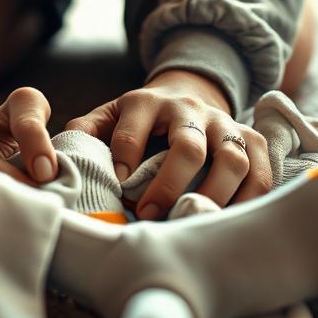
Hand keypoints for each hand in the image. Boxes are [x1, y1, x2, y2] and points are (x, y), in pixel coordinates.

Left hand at [66, 69, 270, 218]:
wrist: (187, 94)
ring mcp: (224, 123)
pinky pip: (261, 172)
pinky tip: (228, 222)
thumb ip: (86, 133)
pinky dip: (249, 201)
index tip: (118, 185)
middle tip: (148, 215)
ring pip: (231, 158)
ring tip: (192, 223)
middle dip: (169, 184)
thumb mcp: (110, 116)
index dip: (124, 154)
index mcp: (146, 102)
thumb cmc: (140, 120)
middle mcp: (188, 109)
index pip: (132, 125)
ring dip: (213, 196)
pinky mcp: (252, 141)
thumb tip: (56, 162)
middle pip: (188, 145)